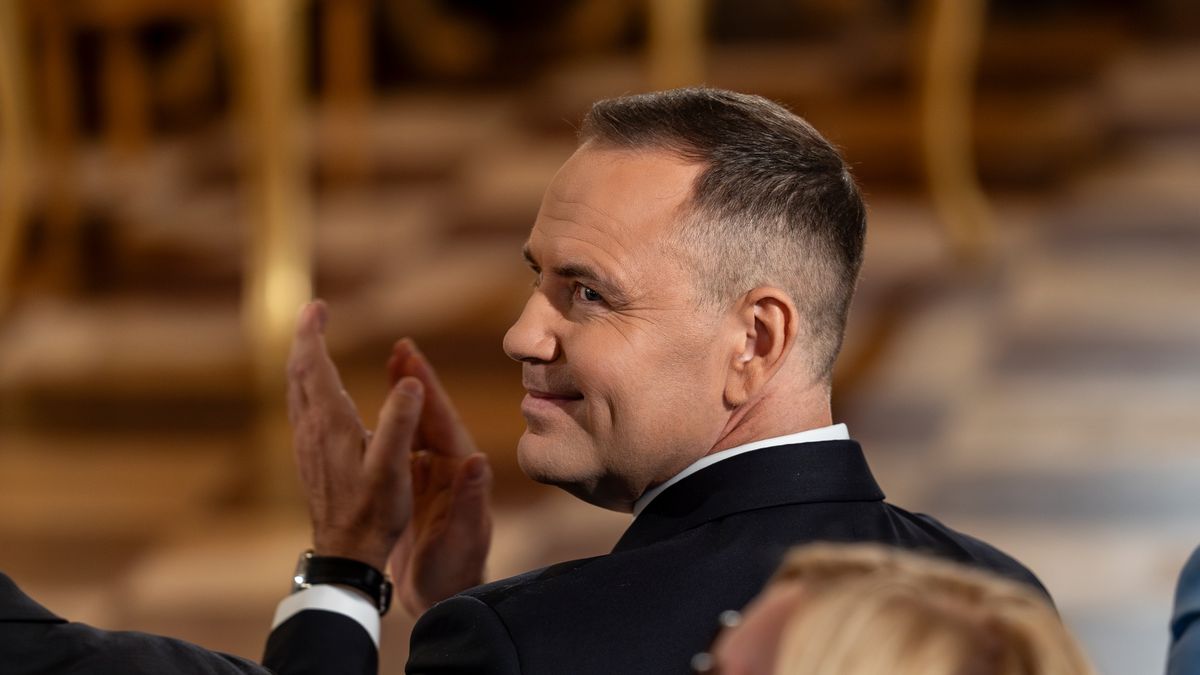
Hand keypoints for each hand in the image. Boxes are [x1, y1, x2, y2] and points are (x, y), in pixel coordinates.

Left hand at [287, 301, 421, 571]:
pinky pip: (301, 408)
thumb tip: (411, 382)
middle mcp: (311, 429)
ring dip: (302, 362)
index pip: (312, 366)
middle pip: (297, 372)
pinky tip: (317, 392)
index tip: (317, 305)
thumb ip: (400, 423)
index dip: (311, 332)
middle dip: (304, 339)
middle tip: (314, 313)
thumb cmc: (374, 511)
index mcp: (330, 423)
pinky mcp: (309, 458)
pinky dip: (306, 386)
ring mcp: (306, 444)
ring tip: (313, 343)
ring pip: (295, 391)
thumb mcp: (393, 467)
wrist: (346, 552)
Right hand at [387, 338, 492, 616]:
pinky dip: (396, 424)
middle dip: (417, 379)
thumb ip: (472, 500)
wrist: (448, 596)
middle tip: (401, 345)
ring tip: (393, 362)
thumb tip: (479, 462)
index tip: (410, 354)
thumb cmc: (459, 571)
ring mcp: (434, 475)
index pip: (443, 420)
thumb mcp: (466, 536)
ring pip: (418, 426)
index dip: (427, 387)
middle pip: (431, 415)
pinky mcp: (419, 488)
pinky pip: (405, 447)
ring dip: (407, 395)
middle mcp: (450, 466)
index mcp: (461, 470)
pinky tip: (381, 411)